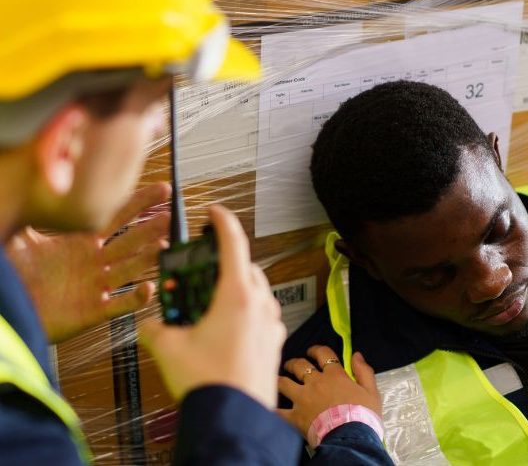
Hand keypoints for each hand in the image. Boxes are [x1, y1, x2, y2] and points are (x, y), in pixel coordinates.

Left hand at [6, 182, 170, 343]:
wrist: (11, 311)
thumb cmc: (16, 278)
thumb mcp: (20, 241)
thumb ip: (28, 214)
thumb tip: (32, 181)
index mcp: (82, 242)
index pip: (116, 217)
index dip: (139, 203)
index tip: (161, 190)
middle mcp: (95, 261)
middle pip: (130, 240)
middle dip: (151, 228)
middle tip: (170, 216)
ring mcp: (97, 285)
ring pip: (130, 268)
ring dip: (149, 258)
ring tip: (165, 245)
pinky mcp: (94, 311)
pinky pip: (120, 304)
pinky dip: (135, 298)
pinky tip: (149, 288)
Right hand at [139, 205, 285, 408]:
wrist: (234, 418)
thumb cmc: (209, 382)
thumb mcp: (169, 349)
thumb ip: (155, 329)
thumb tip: (150, 324)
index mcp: (237, 295)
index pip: (234, 243)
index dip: (222, 221)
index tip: (214, 211)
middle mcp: (260, 304)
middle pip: (245, 267)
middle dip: (223, 263)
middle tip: (201, 272)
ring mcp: (271, 323)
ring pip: (255, 290)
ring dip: (235, 287)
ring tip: (210, 303)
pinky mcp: (274, 341)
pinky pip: (261, 313)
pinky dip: (245, 310)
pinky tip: (225, 327)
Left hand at [278, 345, 380, 438]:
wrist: (350, 438)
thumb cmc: (363, 416)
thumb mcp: (371, 391)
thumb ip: (364, 371)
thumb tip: (357, 354)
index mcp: (334, 375)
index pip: (323, 354)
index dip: (316, 350)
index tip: (312, 351)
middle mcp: (315, 383)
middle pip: (300, 366)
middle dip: (294, 363)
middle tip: (292, 364)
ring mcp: (302, 398)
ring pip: (284, 383)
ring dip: (280, 379)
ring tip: (277, 379)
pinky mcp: (295, 416)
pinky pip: (279, 411)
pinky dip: (272, 408)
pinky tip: (267, 406)